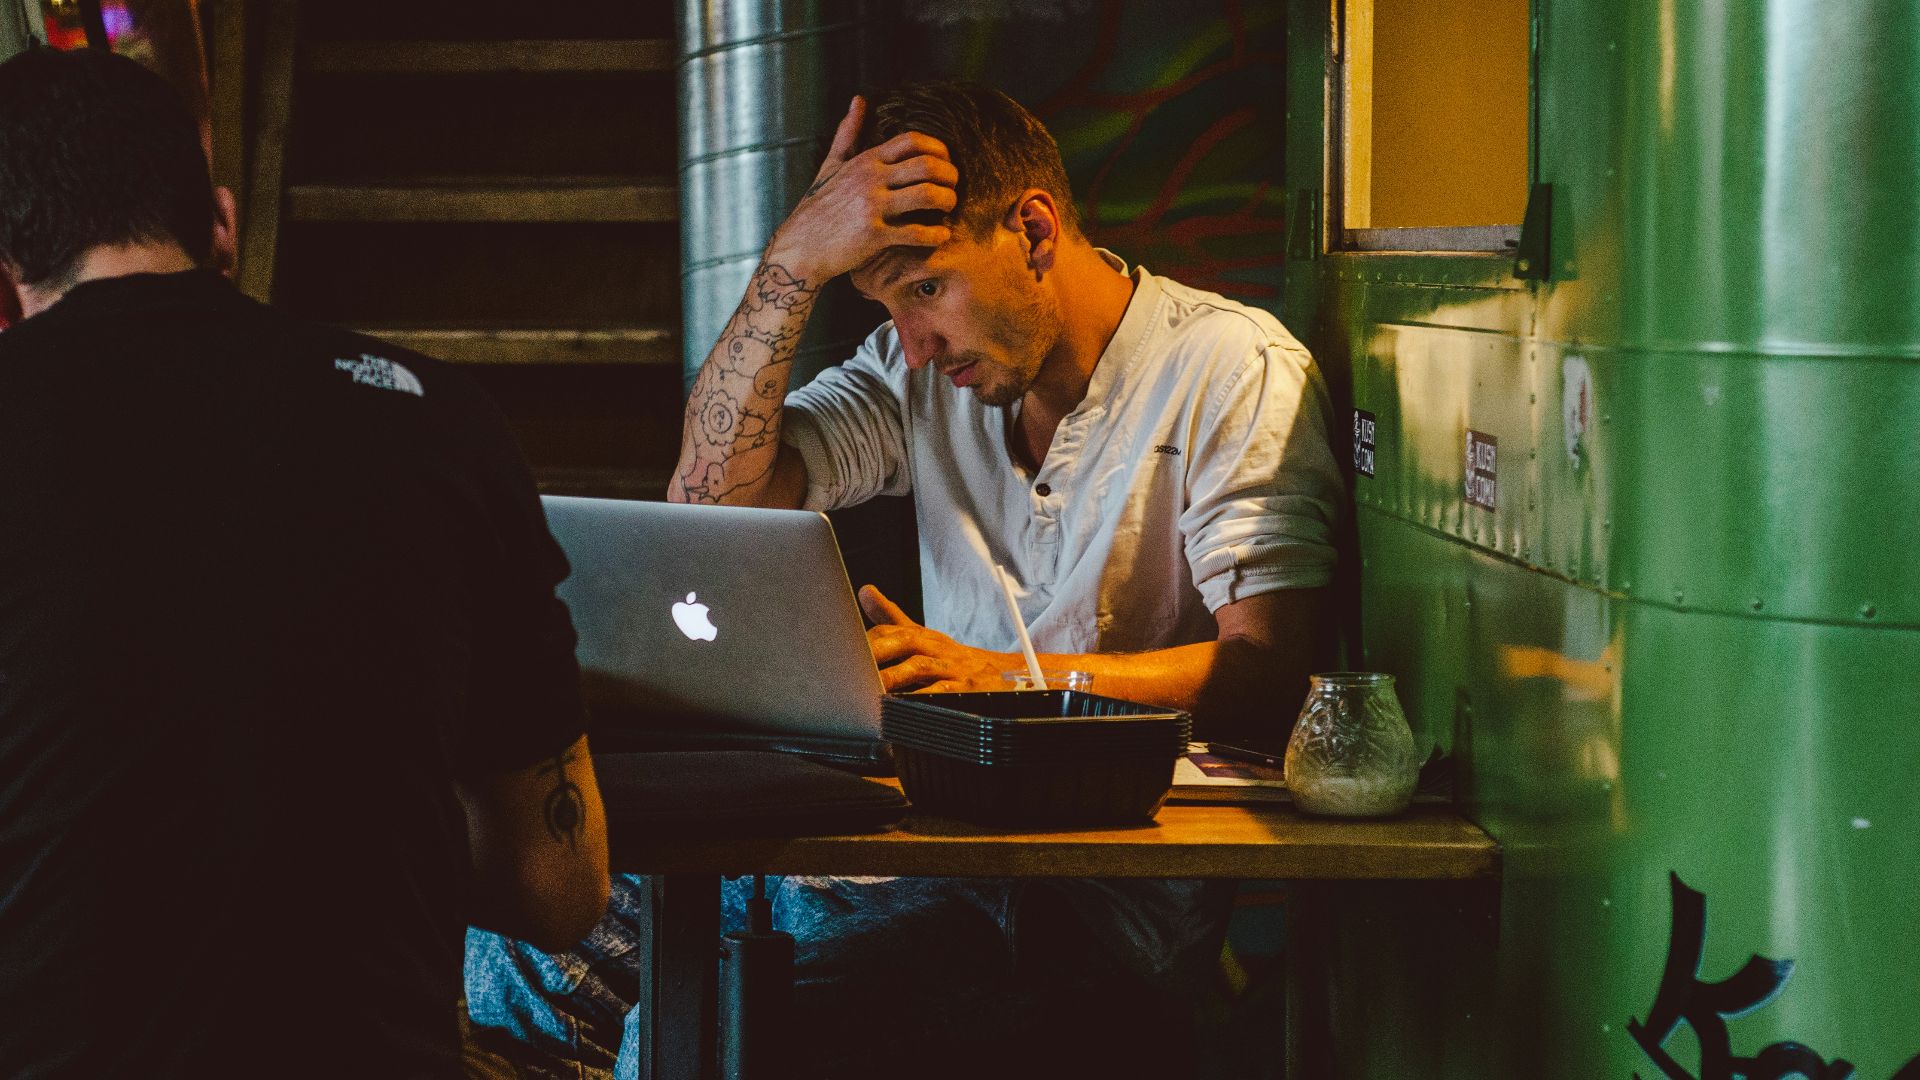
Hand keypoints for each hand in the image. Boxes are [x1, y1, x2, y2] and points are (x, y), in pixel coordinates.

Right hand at [764, 97, 958, 282]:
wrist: (800, 247)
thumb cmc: (818, 207)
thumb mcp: (831, 165)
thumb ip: (848, 133)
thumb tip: (858, 100)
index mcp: (866, 161)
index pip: (912, 141)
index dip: (938, 149)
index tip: (945, 163)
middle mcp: (870, 179)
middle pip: (927, 166)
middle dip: (950, 176)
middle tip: (953, 187)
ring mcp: (872, 206)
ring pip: (927, 195)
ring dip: (947, 201)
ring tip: (949, 209)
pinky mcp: (874, 236)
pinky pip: (916, 233)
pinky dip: (936, 234)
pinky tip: (942, 235)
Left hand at [860, 585, 1013, 693]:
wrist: (1003, 674)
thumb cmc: (953, 658)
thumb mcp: (923, 635)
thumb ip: (892, 617)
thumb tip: (864, 590)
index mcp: (923, 635)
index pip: (891, 629)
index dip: (868, 639)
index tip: (843, 650)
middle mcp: (936, 647)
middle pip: (905, 640)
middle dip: (878, 651)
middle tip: (851, 666)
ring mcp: (952, 667)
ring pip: (920, 666)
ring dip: (894, 676)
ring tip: (871, 688)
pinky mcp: (965, 688)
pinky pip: (942, 691)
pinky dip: (923, 697)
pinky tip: (905, 705)